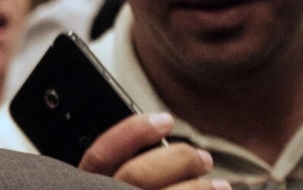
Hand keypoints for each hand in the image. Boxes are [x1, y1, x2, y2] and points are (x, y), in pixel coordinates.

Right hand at [79, 113, 227, 189]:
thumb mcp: (95, 180)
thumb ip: (112, 165)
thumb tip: (154, 139)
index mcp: (83, 186)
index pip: (101, 155)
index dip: (133, 132)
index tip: (165, 120)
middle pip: (138, 175)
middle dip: (178, 160)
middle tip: (202, 157)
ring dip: (199, 189)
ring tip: (220, 186)